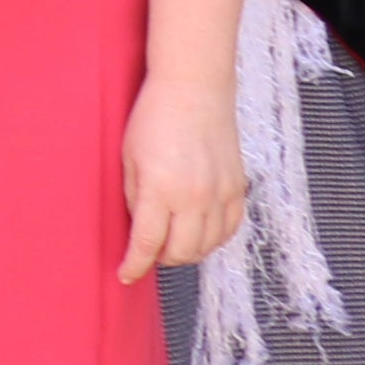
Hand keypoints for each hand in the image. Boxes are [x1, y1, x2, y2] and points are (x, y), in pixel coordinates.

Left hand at [120, 68, 244, 284]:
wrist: (194, 89)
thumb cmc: (153, 117)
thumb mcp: (128, 158)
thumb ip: (134, 198)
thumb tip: (140, 229)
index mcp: (161, 189)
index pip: (147, 244)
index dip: (135, 265)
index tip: (126, 275)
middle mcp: (194, 197)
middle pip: (180, 252)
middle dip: (160, 259)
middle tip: (148, 252)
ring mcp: (221, 194)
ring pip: (206, 246)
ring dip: (186, 252)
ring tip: (170, 242)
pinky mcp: (238, 188)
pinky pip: (229, 230)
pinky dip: (213, 239)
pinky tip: (198, 233)